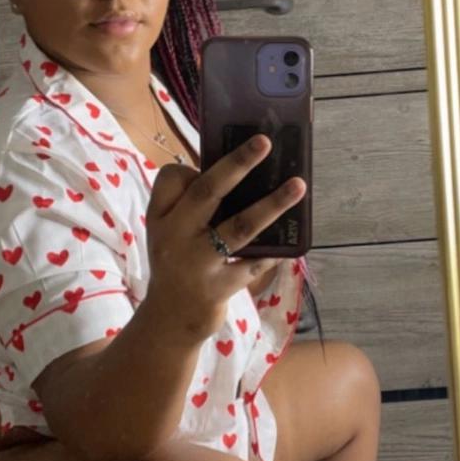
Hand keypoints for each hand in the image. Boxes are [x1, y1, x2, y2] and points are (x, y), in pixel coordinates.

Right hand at [143, 135, 305, 342]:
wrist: (169, 319)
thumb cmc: (178, 264)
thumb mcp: (170, 232)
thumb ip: (192, 205)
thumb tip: (243, 175)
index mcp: (161, 217)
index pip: (172, 178)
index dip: (192, 167)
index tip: (209, 164)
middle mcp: (175, 235)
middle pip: (208, 191)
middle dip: (238, 164)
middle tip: (265, 142)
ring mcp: (197, 263)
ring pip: (238, 227)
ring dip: (271, 204)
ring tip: (298, 185)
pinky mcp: (217, 288)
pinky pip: (253, 264)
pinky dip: (274, 251)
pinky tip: (291, 242)